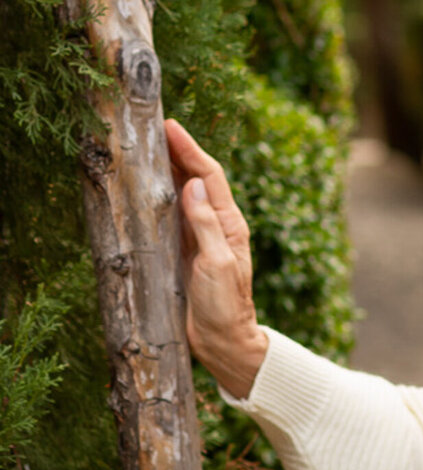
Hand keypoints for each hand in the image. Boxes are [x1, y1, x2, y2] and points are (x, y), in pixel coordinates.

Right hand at [165, 119, 268, 396]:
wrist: (224, 342)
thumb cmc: (225, 306)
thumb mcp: (216, 264)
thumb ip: (206, 225)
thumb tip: (195, 184)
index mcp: (229, 224)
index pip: (210, 176)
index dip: (191, 150)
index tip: (171, 127)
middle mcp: (217, 225)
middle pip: (198, 179)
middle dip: (179, 152)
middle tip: (155, 128)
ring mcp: (201, 238)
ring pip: (184, 195)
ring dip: (169, 171)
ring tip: (148, 149)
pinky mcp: (186, 253)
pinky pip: (173, 216)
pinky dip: (161, 197)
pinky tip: (146, 190)